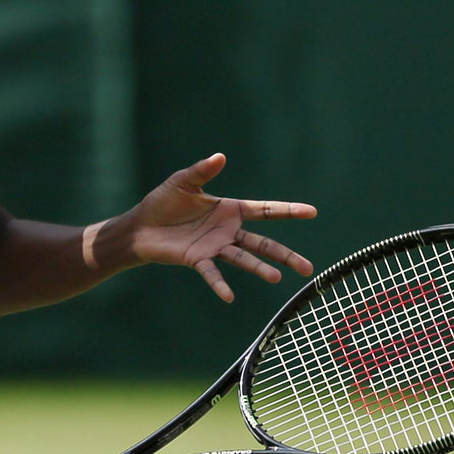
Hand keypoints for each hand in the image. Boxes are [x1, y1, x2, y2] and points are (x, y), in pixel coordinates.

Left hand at [127, 153, 316, 301]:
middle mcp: (228, 231)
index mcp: (230, 210)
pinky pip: (211, 273)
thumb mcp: (183, 182)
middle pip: (263, 243)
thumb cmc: (164, 202)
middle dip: (285, 255)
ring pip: (243, 258)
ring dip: (259, 268)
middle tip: (308, 268)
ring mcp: (215, 247)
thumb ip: (202, 171)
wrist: (141, 226)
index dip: (288, 211)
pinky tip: (229, 297)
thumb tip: (220, 156)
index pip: (265, 211)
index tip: (312, 212)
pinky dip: (219, 284)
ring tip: (277, 278)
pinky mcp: (197, 259)